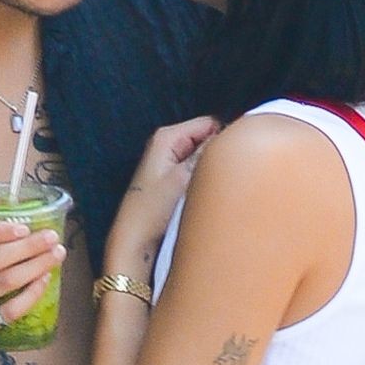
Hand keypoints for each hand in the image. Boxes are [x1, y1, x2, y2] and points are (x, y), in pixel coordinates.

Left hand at [109, 116, 218, 270]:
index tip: (229, 159)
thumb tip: (230, 135)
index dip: (223, 138)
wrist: (134, 241)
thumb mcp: (183, 178)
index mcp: (167, 137)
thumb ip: (206, 153)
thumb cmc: (151, 211)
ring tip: (208, 188)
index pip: (210, 122)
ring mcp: (169, 162)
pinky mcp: (172, 179)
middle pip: (207, 139)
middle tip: (217, 177)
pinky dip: (202, 181)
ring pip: (203, 157)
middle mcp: (167, 144)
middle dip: (216, 156)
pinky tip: (201, 195)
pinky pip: (196, 171)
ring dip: (210, 171)